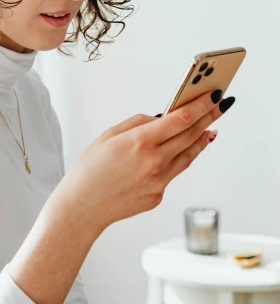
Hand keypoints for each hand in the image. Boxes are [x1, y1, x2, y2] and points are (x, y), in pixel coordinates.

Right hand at [46, 89, 233, 238]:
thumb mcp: (109, 135)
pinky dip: (180, 158)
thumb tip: (160, 118)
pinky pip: (174, 172)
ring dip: (201, 139)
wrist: (82, 207)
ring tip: (209, 128)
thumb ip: (137, 123)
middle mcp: (154, 162)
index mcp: (140, 141)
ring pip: (188, 155)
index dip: (201, 105)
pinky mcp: (159, 196)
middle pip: (191, 135)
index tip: (213, 96)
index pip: (181, 119)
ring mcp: (159, 182)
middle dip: (208, 118)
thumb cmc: (90, 169)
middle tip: (220, 106)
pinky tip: (183, 150)